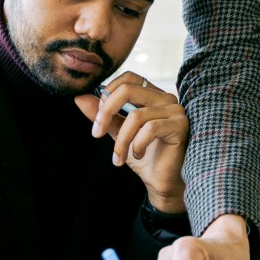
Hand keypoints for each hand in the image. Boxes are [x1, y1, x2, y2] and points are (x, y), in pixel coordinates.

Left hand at [75, 72, 187, 212]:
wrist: (162, 181)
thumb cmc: (145, 156)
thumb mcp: (118, 133)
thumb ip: (104, 115)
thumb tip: (79, 97)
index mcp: (153, 95)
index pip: (128, 78)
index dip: (108, 93)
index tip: (98, 118)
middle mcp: (166, 98)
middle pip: (128, 90)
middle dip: (106, 112)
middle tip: (96, 133)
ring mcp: (175, 110)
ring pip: (136, 115)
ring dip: (121, 140)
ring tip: (119, 157)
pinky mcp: (180, 125)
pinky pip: (150, 128)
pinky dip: (137, 144)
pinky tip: (138, 155)